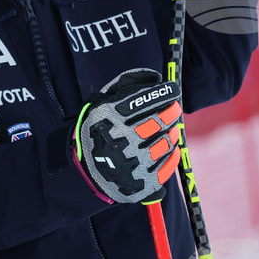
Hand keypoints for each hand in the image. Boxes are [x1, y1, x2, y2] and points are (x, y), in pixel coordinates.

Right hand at [73, 69, 182, 203]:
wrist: (86, 168)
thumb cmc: (99, 129)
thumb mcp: (102, 102)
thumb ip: (126, 84)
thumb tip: (155, 77)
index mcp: (110, 117)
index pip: (145, 100)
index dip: (165, 93)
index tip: (173, 90)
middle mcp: (121, 139)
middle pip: (159, 121)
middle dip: (171, 112)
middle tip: (173, 110)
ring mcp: (132, 162)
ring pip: (166, 142)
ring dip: (172, 133)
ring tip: (167, 129)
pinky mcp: (142, 180)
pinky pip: (168, 164)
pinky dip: (171, 153)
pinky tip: (166, 147)